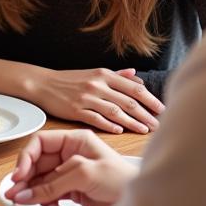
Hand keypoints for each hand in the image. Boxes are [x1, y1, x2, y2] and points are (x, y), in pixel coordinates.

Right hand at [6, 129, 139, 205]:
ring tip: (16, 199)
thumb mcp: (86, 174)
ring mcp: (70, 173)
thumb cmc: (122, 181)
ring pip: (41, 178)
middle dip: (24, 175)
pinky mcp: (72, 190)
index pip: (41, 142)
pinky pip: (48, 191)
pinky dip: (38, 197)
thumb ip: (54, 183)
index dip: (27, 157)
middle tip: (12, 191)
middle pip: (38, 161)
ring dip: (28, 188)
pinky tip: (31, 203)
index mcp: (76, 141)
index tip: (19, 174)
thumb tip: (26, 193)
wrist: (140, 205)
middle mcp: (71, 154)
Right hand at [29, 67, 162, 132]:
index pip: (134, 87)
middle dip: (146, 114)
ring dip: (132, 123)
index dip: (150, 99)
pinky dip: (109, 126)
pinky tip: (120, 131)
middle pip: (128, 101)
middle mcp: (98, 85)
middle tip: (158, 125)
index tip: (162, 109)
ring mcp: (87, 98)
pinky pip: (96, 119)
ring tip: (145, 130)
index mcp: (104, 74)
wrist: (43, 84)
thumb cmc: (69, 80)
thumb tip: (135, 74)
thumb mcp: (93, 73)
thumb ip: (116, 75)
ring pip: (116, 112)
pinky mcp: (76, 110)